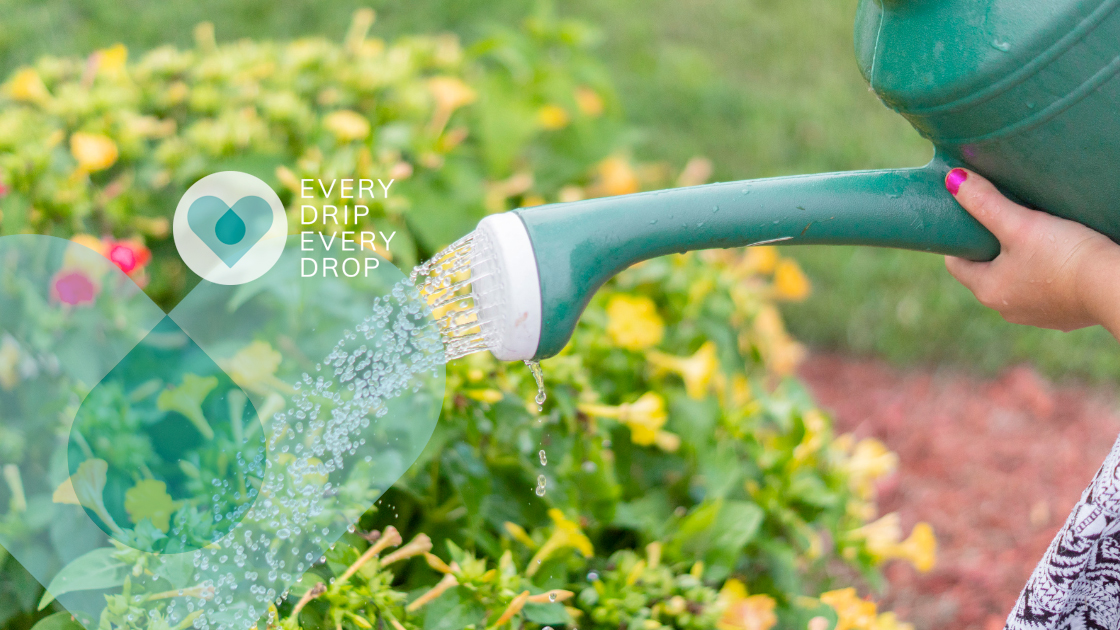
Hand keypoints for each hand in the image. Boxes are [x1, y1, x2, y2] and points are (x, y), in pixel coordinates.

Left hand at [944, 168, 1119, 333]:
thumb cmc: (1064, 255)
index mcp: (987, 291)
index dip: (961, 241)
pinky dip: (1044, 274)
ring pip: (1015, 282)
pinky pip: (1043, 290)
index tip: (970, 221)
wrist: (1114, 286)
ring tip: (1031, 237)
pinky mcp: (1061, 315)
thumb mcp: (1020, 224)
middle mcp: (1006, 309)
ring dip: (1018, 262)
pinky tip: (1057, 257)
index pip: (957, 264)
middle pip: (986, 272)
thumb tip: (953, 178)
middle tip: (1002, 222)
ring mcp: (1035, 315)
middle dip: (990, 248)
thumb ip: (986, 202)